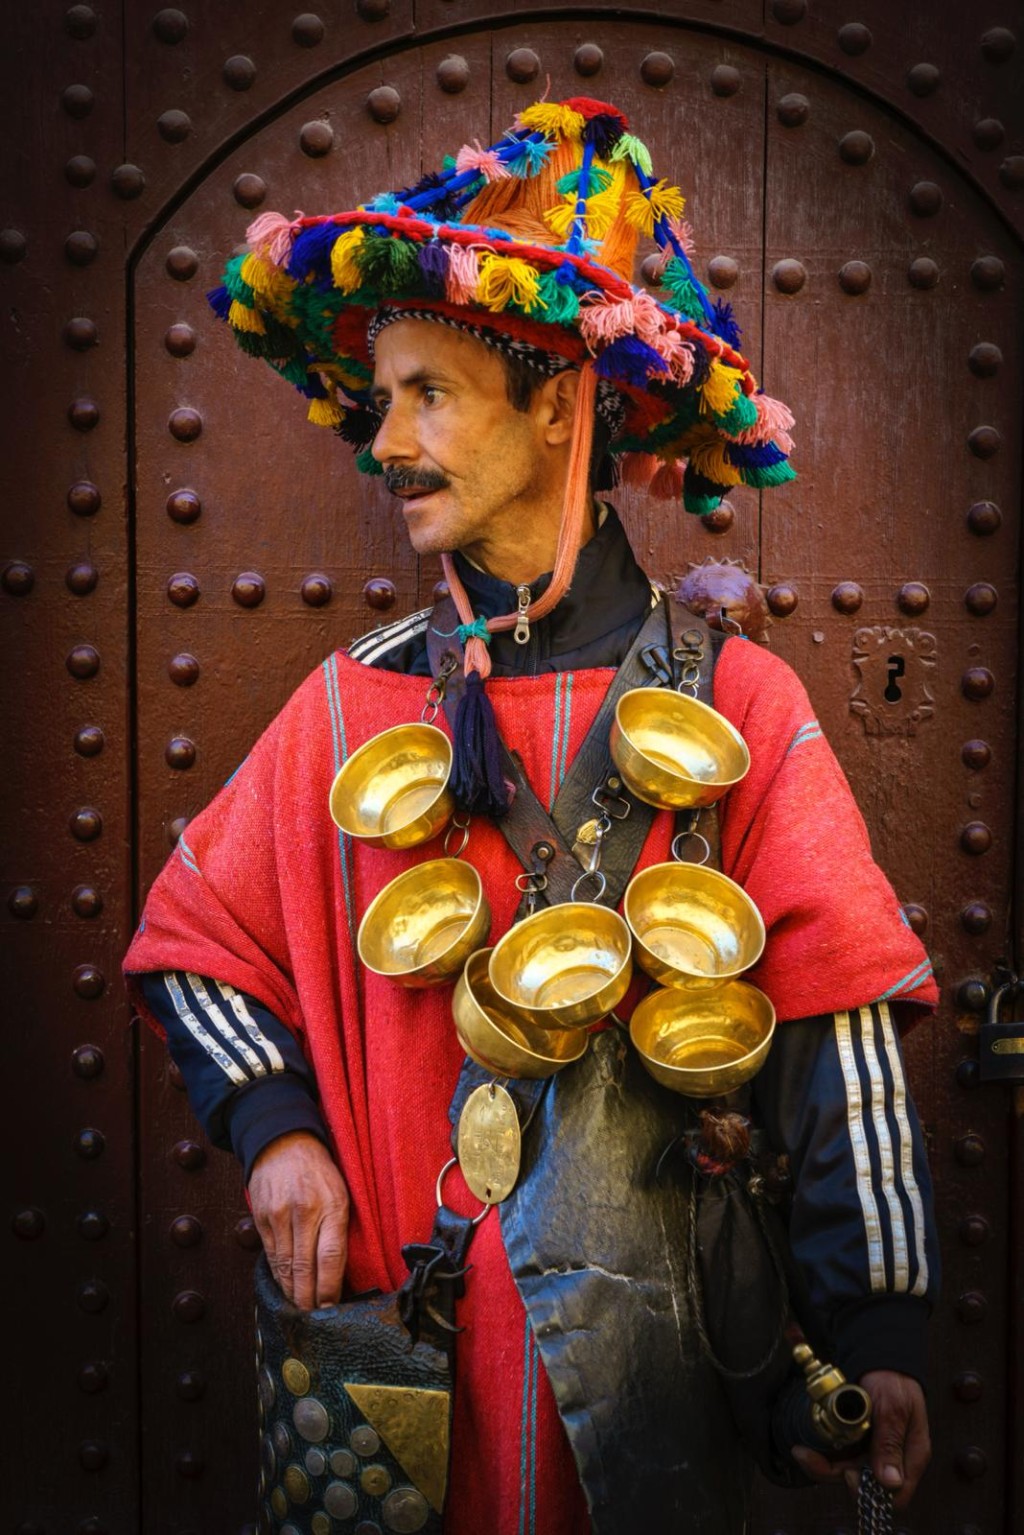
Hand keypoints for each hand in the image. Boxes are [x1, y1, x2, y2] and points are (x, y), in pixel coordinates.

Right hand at [248, 1131, 349, 1308]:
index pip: (330, 1258)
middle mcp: (304, 1212)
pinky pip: (270, 1256)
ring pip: (284, 1267)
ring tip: (300, 1309)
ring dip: (292, 1293)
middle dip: (308, 1300)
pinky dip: (278, 1276)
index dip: (329, 1289)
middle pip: (304, 1269)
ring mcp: (279, 1216)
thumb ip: (340, 1229)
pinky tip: (285, 1287)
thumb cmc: (321, 1170)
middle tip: (313, 1321)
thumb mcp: (342, 1192)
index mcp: (332, 1205)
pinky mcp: (261, 1218)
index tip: (330, 1310)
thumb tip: (340, 1273)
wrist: (282, 1141)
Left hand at [791, 1369, 930, 1509]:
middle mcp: (892, 1459)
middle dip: (835, 1474)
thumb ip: (890, 1442)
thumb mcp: (892, 1407)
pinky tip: (808, 1447)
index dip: (870, 1491)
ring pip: (848, 1472)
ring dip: (824, 1465)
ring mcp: (874, 1451)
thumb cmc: (892, 1379)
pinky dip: (824, 1454)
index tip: (848, 1474)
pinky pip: (841, 1457)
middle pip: (865, 1485)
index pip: (895, 1494)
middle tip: (808, 1456)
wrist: (879, 1356)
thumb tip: (890, 1482)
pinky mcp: (858, 1442)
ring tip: (802, 1452)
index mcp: (910, 1456)